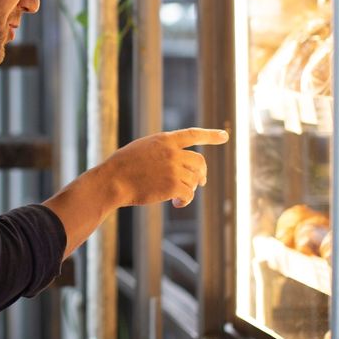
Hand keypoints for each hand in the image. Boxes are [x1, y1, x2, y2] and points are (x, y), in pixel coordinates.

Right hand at [44, 126, 227, 257]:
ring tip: (176, 195)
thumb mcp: (142, 149)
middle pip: (200, 162)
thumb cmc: (122, 166)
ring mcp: (174, 168)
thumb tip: (180, 163)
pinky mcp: (173, 185)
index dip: (210, 135)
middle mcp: (172, 152)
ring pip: (194, 179)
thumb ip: (162, 151)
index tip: (224, 136)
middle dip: (202, 173)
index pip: (192, 134)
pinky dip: (184, 200)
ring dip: (190, 188)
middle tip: (200, 181)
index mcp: (164, 139)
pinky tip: (175, 203)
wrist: (113, 180)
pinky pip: (188, 194)